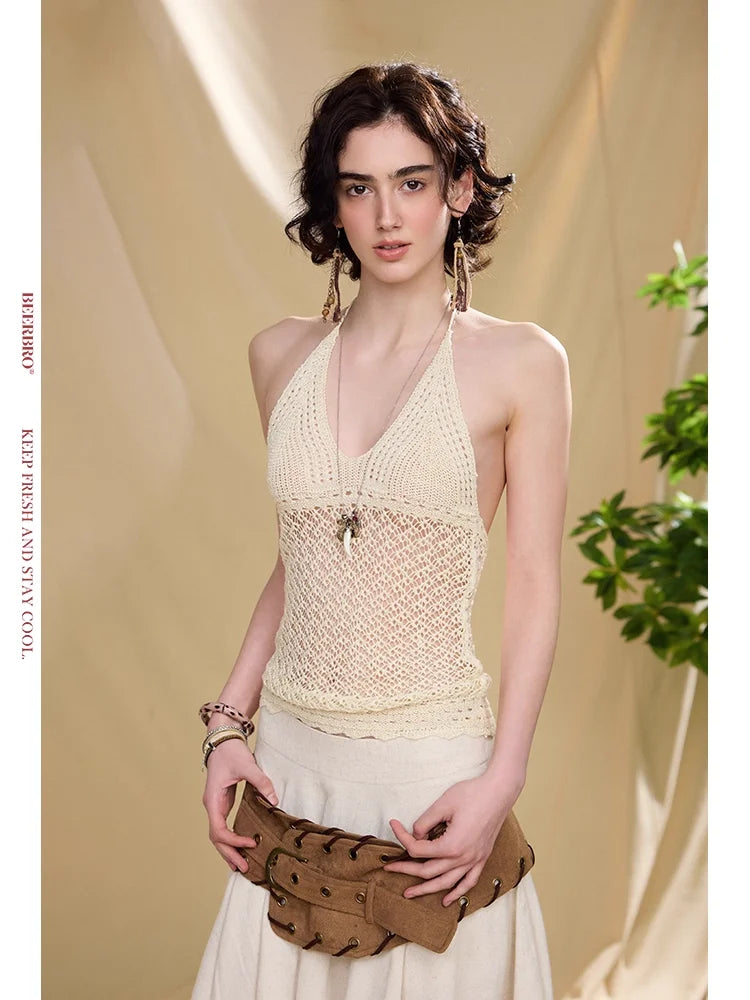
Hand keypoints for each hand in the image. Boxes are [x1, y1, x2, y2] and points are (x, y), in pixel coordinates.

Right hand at [201, 738, 278, 873]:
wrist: (223, 739)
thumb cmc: (232, 752)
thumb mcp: (247, 765)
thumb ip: (261, 782)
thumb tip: (275, 800)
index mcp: (213, 800)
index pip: (218, 830)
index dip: (233, 840)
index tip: (251, 843)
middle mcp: (212, 806)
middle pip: (216, 838)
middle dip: (229, 854)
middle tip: (246, 868)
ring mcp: (216, 806)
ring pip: (218, 835)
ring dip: (229, 850)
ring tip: (242, 866)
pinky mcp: (223, 803)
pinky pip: (224, 827)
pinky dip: (231, 840)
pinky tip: (241, 848)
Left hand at [382, 770, 521, 906]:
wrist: (499, 791)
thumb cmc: (471, 794)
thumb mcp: (443, 804)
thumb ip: (425, 822)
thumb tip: (415, 835)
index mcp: (452, 845)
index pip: (419, 849)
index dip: (402, 838)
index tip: (394, 825)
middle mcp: (463, 858)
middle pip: (429, 871)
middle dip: (406, 870)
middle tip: (390, 868)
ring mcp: (474, 860)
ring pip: (446, 882)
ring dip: (427, 889)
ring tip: (409, 893)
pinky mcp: (482, 858)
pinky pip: (469, 882)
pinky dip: (457, 893)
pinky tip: (447, 900)